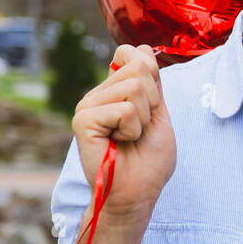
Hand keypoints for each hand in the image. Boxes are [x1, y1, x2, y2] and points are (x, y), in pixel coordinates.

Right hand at [72, 44, 175, 220]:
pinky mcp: (83, 120)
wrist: (136, 194)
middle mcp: (99, 94)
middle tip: (140, 128)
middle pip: (140, 69)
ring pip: (135, 88)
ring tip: (130, 137)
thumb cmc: (149, 161)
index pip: (137, 54)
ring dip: (143, 119)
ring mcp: (88, 105)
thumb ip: (152, 83)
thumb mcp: (159, 114)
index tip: (151, 108)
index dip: (154, 77)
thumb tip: (142, 49)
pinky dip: (132, 129)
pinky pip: (125, 109)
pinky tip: (119, 143)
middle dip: (153, 102)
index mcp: (115, 90)